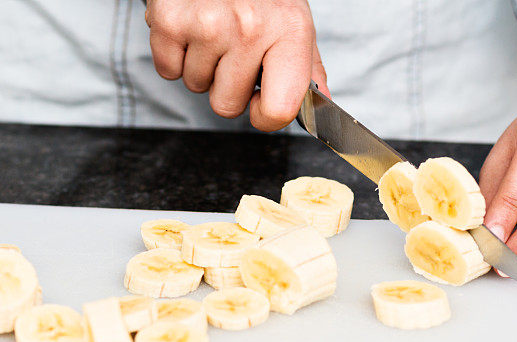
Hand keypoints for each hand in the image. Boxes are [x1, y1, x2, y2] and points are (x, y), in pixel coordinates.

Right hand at [145, 0, 327, 130]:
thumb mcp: (293, 21)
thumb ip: (307, 67)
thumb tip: (320, 104)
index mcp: (289, 32)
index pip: (278, 110)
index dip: (265, 118)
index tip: (260, 105)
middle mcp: (251, 28)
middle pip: (227, 106)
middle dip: (226, 87)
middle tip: (231, 51)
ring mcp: (208, 24)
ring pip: (196, 86)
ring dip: (201, 66)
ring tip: (211, 33)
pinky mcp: (170, 20)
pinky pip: (168, 69)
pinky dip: (173, 54)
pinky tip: (189, 29)